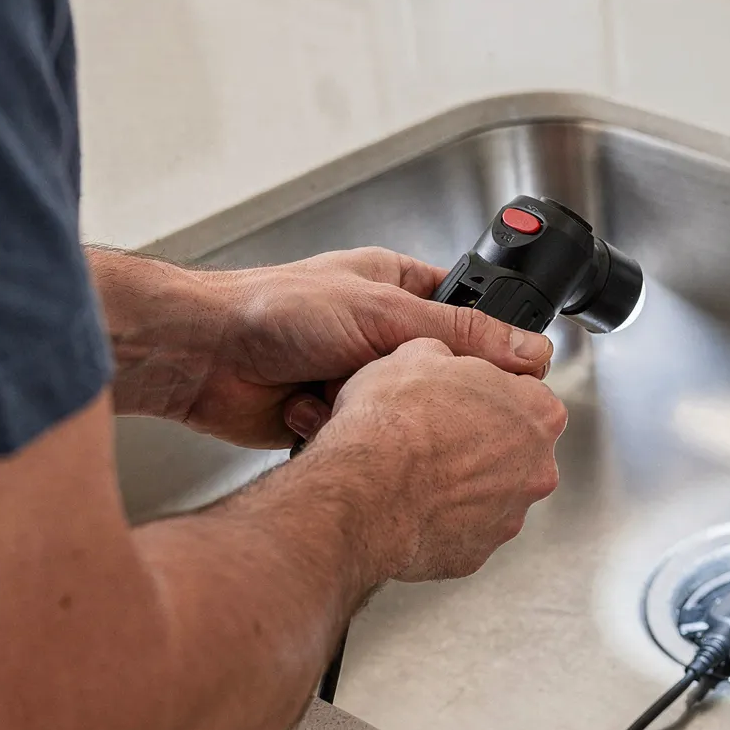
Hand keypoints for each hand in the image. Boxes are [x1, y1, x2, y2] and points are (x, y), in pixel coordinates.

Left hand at [95, 247, 553, 447]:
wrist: (199, 359)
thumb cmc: (273, 310)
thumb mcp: (382, 311)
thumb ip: (460, 332)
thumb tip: (529, 350)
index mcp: (398, 289)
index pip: (470, 318)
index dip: (488, 351)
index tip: (503, 379)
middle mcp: (380, 334)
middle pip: (439, 376)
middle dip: (423, 390)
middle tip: (415, 394)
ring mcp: (354, 379)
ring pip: (404, 414)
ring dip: (379, 414)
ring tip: (346, 397)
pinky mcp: (333, 421)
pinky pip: (368, 440)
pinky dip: (348, 435)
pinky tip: (321, 419)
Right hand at [314, 338, 566, 580]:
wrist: (365, 487)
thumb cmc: (393, 422)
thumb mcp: (417, 354)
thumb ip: (449, 356)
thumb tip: (441, 359)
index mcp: (535, 413)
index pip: (526, 396)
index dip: (487, 394)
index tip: (461, 398)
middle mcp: (535, 469)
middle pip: (515, 451)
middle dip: (482, 444)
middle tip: (436, 435)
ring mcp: (509, 516)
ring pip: (491, 496)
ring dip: (462, 485)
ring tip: (418, 473)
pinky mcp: (477, 554)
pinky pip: (463, 533)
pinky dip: (442, 522)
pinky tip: (412, 506)